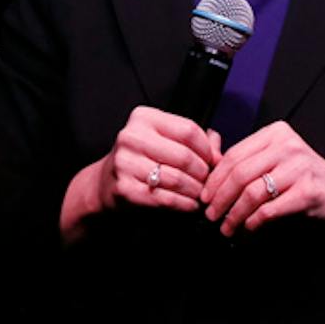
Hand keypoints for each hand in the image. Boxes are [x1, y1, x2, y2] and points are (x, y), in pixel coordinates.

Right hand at [64, 107, 221, 238]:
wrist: (105, 185)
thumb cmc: (141, 160)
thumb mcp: (162, 141)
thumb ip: (192, 141)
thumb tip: (219, 151)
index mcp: (143, 118)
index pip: (188, 130)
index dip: (207, 149)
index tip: (214, 161)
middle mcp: (131, 137)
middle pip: (184, 156)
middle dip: (203, 172)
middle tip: (210, 182)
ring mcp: (125, 164)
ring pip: (177, 179)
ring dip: (196, 190)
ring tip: (202, 194)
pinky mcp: (125, 190)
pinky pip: (166, 198)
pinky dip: (184, 204)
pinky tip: (190, 205)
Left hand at [201, 121, 324, 255]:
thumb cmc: (304, 181)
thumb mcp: (276, 161)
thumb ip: (246, 158)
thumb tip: (209, 154)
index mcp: (277, 133)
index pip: (234, 155)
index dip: (214, 179)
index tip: (204, 197)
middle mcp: (289, 144)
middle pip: (240, 173)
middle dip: (220, 198)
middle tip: (210, 216)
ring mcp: (300, 166)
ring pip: (252, 192)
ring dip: (234, 215)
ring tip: (226, 228)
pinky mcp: (308, 191)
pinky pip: (270, 209)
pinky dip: (254, 222)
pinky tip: (249, 229)